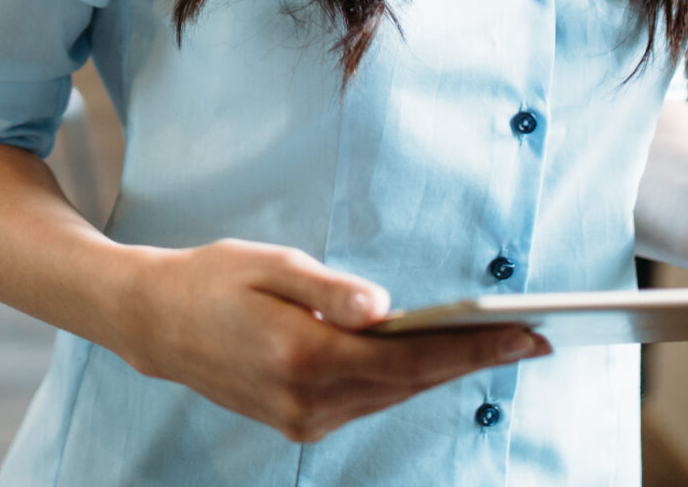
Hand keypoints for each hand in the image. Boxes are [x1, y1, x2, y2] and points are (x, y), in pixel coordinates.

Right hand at [110, 239, 549, 442]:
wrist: (154, 324)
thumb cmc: (212, 280)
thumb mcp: (271, 265)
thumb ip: (330, 291)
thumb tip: (384, 307)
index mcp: (304, 356)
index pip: (411, 359)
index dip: (475, 350)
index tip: (527, 336)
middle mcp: (308, 400)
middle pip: (411, 384)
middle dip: (473, 360)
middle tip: (533, 337)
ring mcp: (302, 419)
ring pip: (392, 395)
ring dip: (442, 372)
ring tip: (494, 345)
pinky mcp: (299, 422)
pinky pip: (368, 400)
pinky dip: (403, 380)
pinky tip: (429, 357)